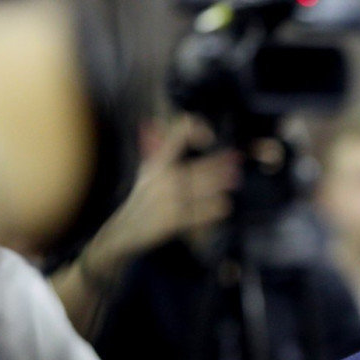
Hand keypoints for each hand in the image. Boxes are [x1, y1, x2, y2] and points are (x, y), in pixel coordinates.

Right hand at [80, 116, 237, 275]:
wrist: (123, 231)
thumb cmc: (140, 199)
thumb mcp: (147, 173)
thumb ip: (160, 152)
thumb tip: (163, 128)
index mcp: (155, 163)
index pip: (176, 135)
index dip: (192, 129)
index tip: (208, 137)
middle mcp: (162, 178)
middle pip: (197, 166)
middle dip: (219, 163)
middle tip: (237, 159)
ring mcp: (169, 199)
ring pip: (202, 187)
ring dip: (221, 182)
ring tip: (236, 179)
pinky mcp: (174, 220)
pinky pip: (200, 213)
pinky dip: (214, 208)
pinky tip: (225, 204)